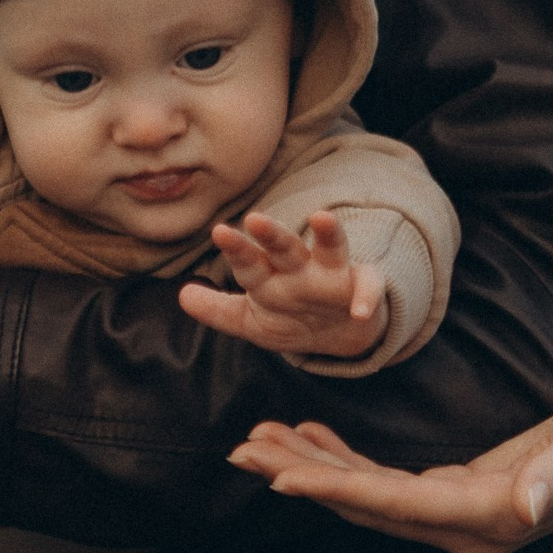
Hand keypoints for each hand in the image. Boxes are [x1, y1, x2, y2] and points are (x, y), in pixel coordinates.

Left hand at [178, 212, 389, 359]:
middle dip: (272, 234)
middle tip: (255, 219)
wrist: (339, 333)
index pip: (249, 262)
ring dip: (327, 234)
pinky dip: (367, 298)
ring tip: (322, 218)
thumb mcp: (252, 322)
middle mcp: (300, 269)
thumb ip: (219, 310)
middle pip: (285, 247)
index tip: (219, 232)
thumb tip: (183, 295)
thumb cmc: (292, 318)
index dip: (236, 249)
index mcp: (269, 276)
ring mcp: (332, 276)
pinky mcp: (361, 288)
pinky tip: (360, 311)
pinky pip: (369, 288)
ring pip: (330, 249)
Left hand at [226, 374, 552, 552]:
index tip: (278, 476)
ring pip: (371, 496)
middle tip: (242, 448)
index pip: (395, 504)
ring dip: (315, 469)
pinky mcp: (465, 493)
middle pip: (368, 505)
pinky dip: (347, 463)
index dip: (335, 490)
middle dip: (303, 477)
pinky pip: (390, 485)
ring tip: (259, 439)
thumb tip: (523, 505)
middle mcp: (470, 526)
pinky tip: (314, 438)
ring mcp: (465, 515)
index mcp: (492, 516)